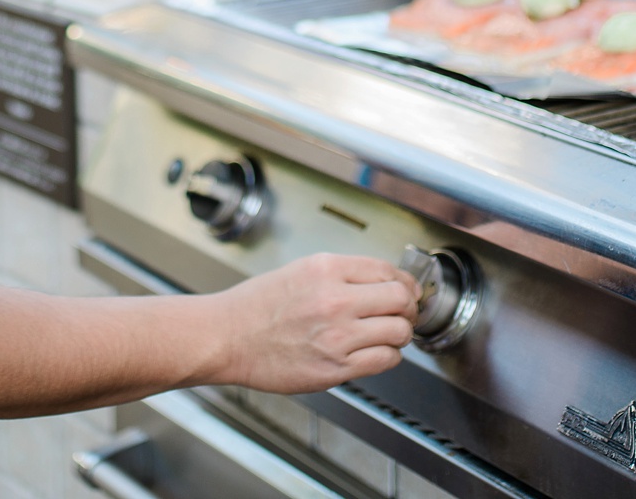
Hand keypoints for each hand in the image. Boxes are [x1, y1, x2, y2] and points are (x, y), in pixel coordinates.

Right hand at [206, 254, 418, 394]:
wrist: (227, 337)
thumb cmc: (257, 307)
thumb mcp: (301, 271)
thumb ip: (342, 275)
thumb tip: (382, 282)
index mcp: (326, 269)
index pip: (388, 270)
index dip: (405, 282)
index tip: (407, 290)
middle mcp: (335, 299)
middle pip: (401, 299)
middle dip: (408, 307)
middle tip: (404, 313)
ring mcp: (337, 335)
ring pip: (399, 331)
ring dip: (400, 334)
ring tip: (389, 334)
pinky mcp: (336, 367)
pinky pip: (385, 360)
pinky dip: (389, 356)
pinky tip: (376, 352)